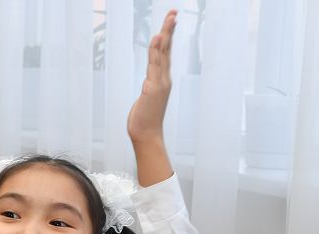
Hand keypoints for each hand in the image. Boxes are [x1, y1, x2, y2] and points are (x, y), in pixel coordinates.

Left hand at [127, 10, 174, 145]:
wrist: (147, 135)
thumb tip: (148, 88)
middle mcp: (164, 79)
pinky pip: (154, 64)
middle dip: (169, 30)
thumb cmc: (145, 120)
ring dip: (165, 35)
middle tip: (173, 12)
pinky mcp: (153, 87)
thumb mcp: (146, 100)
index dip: (167, 38)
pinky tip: (157, 38)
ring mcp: (160, 82)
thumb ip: (149, 90)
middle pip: (167, 49)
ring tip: (169, 19)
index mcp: (162, 80)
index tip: (170, 23)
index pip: (165, 54)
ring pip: (162, 54)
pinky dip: (156, 50)